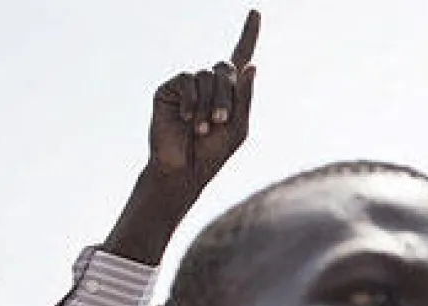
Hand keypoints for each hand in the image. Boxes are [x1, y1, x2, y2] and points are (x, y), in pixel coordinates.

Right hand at [147, 10, 259, 202]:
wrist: (184, 168)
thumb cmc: (213, 152)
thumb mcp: (238, 127)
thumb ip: (245, 97)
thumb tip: (252, 65)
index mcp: (231, 92)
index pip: (241, 56)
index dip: (248, 34)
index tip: (255, 12)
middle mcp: (210, 83)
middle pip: (226, 68)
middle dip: (227, 95)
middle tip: (221, 121)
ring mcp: (189, 84)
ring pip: (207, 76)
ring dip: (210, 104)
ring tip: (203, 127)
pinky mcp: (171, 88)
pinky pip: (187, 80)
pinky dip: (193, 100)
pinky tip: (188, 119)